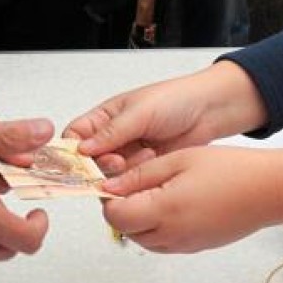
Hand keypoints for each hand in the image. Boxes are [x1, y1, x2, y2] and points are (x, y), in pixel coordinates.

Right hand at [64, 61, 267, 174]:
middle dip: (100, 165)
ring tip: (144, 156)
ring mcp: (128, 155)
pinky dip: (138, 177)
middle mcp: (113, 138)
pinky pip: (130, 182)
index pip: (75, 136)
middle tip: (117, 161)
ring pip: (110, 175)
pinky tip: (152, 162)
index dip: (72, 150)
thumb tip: (82, 149)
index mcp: (104, 117)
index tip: (80, 160)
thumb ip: (111, 132)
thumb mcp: (140, 112)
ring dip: (123, 171)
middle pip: (89, 162)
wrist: (210, 111)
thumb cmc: (176, 100)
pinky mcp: (144, 170)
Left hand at [100, 145, 276, 252]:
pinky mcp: (195, 247)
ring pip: (142, 239)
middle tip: (138, 183)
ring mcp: (183, 245)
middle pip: (125, 230)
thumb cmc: (232, 170)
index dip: (110, 198)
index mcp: (163, 211)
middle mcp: (170, 235)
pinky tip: (173, 204)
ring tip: (158, 191)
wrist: (270, 191)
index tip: (118, 181)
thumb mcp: (179, 160)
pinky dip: (158, 227)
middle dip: (123, 208)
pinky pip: (163, 243)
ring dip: (140, 219)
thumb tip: (110, 185)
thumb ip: (140, 175)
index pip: (115, 216)